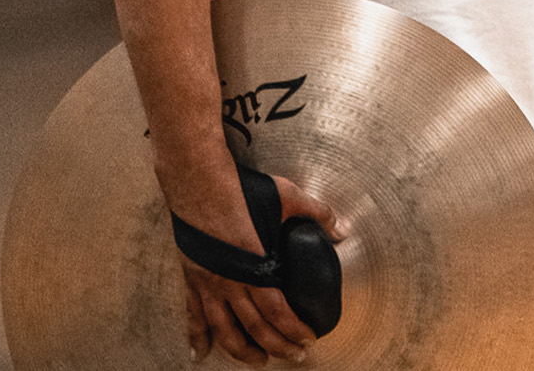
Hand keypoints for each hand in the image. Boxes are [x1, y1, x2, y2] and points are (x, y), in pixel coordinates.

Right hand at [176, 174, 342, 365]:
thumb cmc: (239, 190)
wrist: (198, 181)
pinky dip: (196, 338)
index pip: (277, 310)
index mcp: (255, 264)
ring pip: (224, 330)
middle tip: (293, 356)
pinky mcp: (192, 279)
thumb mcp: (287, 197)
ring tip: (257, 361)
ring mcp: (208, 282)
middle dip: (276, 346)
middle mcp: (230, 280)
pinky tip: (200, 354)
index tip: (309, 338)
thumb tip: (340, 227)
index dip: (294, 329)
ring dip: (242, 351)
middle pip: (254, 327)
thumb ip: (317, 213)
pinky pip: (193, 316)